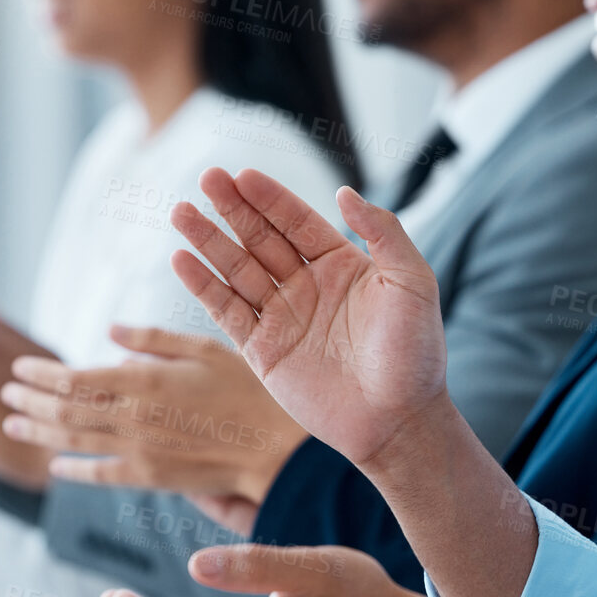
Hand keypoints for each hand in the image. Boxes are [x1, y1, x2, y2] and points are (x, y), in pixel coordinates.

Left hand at [0, 325, 307, 508]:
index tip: (19, 367)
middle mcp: (133, 418)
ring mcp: (140, 451)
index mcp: (144, 381)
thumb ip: (152, 341)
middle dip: (30, 401)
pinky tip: (53, 467)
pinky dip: (73, 471)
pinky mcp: (153, 478)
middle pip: (65, 410)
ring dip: (38, 433)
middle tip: (5, 392)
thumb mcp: (204, 348)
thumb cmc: (248, 389)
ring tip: (11, 424)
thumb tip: (110, 335)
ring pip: (74, 442)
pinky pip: (101, 475)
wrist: (277, 447)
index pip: (75, 378)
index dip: (41, 374)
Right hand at [169, 168, 451, 467]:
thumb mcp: (413, 283)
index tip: (243, 174)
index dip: (270, 198)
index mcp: (342, 265)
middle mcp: (308, 286)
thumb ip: (384, 233)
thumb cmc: (416, 353)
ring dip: (209, 241)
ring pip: (237, 270)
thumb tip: (344, 192)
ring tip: (181, 212)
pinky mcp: (263, 352)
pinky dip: (204, 287)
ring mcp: (283, 318)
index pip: (297, 221)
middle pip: (261, 239)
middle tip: (207, 177)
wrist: (400, 421)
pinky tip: (182, 259)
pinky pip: (227, 312)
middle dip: (233, 209)